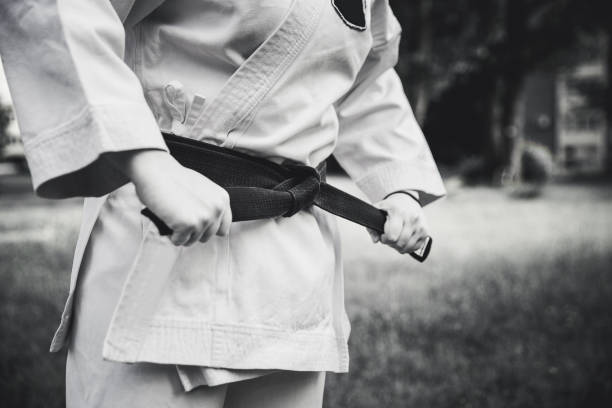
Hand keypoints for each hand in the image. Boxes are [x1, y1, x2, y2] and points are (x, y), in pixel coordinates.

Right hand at [112, 149, 231, 245]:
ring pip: (193, 240)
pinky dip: (171, 235)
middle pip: (207, 237)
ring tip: (173, 217)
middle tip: (179, 217)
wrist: (156, 170)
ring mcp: (204, 217)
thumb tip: (207, 222)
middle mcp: (217, 209)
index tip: (197, 225)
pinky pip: (179, 241)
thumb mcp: (201, 189)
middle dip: (193, 232)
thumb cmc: (173, 178)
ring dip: (181, 233)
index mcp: (222, 199)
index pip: (223, 229)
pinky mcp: (189, 224)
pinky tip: (167, 220)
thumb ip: (209, 205)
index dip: (208, 229)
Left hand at [368, 192, 428, 253]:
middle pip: (400, 243)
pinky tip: (403, 242)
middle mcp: (412, 219)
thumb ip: (372, 226)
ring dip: (400, 247)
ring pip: (408, 247)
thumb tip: (375, 240)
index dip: (385, 239)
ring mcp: (420, 225)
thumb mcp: (378, 211)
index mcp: (398, 213)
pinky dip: (408, 248)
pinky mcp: (425, 231)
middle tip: (389, 238)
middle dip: (392, 244)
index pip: (392, 236)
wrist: (407, 200)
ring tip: (396, 240)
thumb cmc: (391, 206)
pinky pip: (416, 247)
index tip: (383, 235)